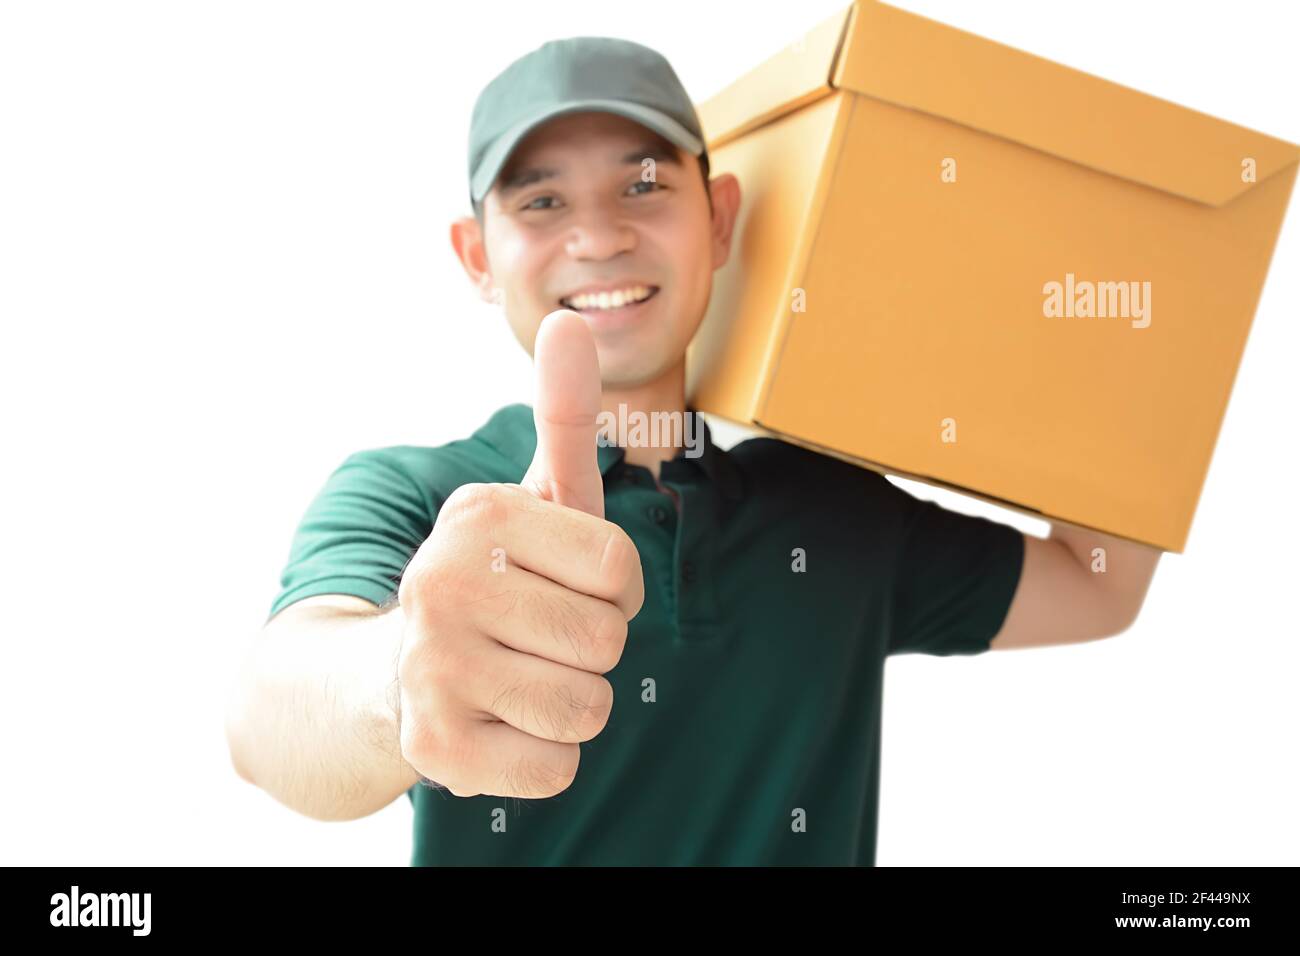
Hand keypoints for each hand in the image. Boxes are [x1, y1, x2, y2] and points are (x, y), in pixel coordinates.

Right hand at [395, 310, 643, 797]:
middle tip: (529, 638)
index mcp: (478, 515)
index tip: (556, 587)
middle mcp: (441, 583)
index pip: (621, 574)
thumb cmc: (492, 581)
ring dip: (566, 705)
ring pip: (587, 709)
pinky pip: (556, 768)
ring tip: (513, 680)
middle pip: (606, 643)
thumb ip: (563, 415)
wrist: (387, 673)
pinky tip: (495, 726)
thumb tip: (573, 319)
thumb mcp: (530, 499)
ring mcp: (430, 667)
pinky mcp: (431, 747)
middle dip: (586, 649)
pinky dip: (540, 757)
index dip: (609, 593)